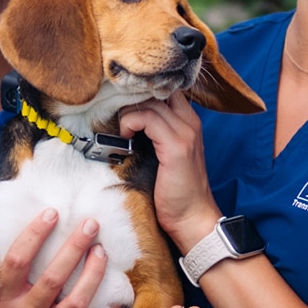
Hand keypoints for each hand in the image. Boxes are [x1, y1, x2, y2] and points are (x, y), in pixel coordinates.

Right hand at [0, 209, 120, 307]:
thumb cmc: (24, 300)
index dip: (34, 234)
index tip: (53, 213)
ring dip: (93, 273)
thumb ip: (17, 256)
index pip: (17, 261)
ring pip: (75, 302)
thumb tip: (37, 210)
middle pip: (51, 279)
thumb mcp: (12, 283)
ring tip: (102, 251)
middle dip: (73, 247)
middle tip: (91, 225)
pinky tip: (115, 289)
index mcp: (4, 298)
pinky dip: (106, 307)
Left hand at [116, 95, 216, 251]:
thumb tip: (127, 121)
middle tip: (116, 114)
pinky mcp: (176, 146)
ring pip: (150, 102)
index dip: (142, 92)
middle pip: (157, 90)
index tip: (123, 105)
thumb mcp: (164, 156)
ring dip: (127, 113)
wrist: (191, 218)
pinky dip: (130, 123)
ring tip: (121, 131)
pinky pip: (147, 118)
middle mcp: (190, 123)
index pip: (166, 89)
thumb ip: (154, 135)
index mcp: (188, 123)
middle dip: (132, 98)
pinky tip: (125, 137)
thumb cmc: (174, 192)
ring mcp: (185, 133)